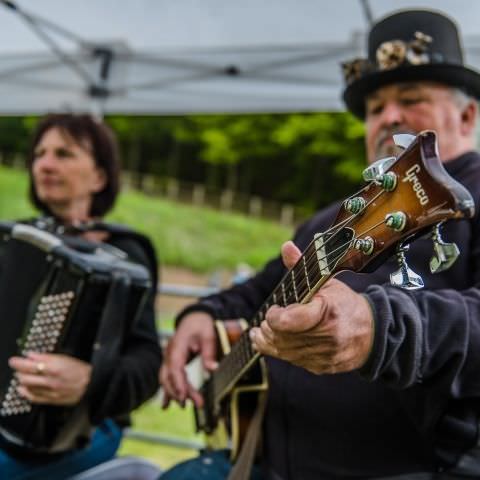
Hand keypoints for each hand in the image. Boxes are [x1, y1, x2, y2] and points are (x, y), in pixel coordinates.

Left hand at [9, 352, 91, 404]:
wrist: (91, 384)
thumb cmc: (80, 370)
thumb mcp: (65, 358)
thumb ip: (46, 357)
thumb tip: (32, 355)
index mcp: (54, 367)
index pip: (30, 365)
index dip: (19, 362)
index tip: (14, 360)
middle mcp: (50, 380)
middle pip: (26, 376)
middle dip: (19, 371)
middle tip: (17, 367)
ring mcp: (50, 391)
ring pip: (27, 387)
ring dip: (22, 380)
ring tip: (21, 376)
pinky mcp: (51, 399)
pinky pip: (33, 397)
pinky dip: (26, 393)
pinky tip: (23, 389)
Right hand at [160, 312, 217, 407]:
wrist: (194, 317)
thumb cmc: (201, 325)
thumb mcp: (208, 335)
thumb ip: (209, 352)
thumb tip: (212, 370)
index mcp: (177, 345)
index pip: (175, 368)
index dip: (178, 384)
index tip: (184, 397)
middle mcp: (169, 353)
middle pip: (170, 376)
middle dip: (179, 392)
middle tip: (193, 404)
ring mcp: (169, 358)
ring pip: (166, 379)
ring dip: (173, 393)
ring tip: (184, 406)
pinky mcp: (172, 362)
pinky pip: (167, 378)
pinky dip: (168, 391)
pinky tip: (166, 405)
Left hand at [249, 241, 373, 374]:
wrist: (372, 334)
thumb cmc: (345, 304)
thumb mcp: (327, 282)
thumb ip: (302, 266)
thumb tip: (286, 247)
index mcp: (327, 313)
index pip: (290, 321)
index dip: (275, 316)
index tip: (274, 309)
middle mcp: (327, 337)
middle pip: (283, 337)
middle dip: (269, 328)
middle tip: (264, 322)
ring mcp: (324, 355)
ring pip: (285, 352)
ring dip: (268, 342)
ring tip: (260, 332)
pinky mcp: (321, 367)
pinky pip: (293, 361)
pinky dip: (281, 352)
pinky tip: (273, 343)